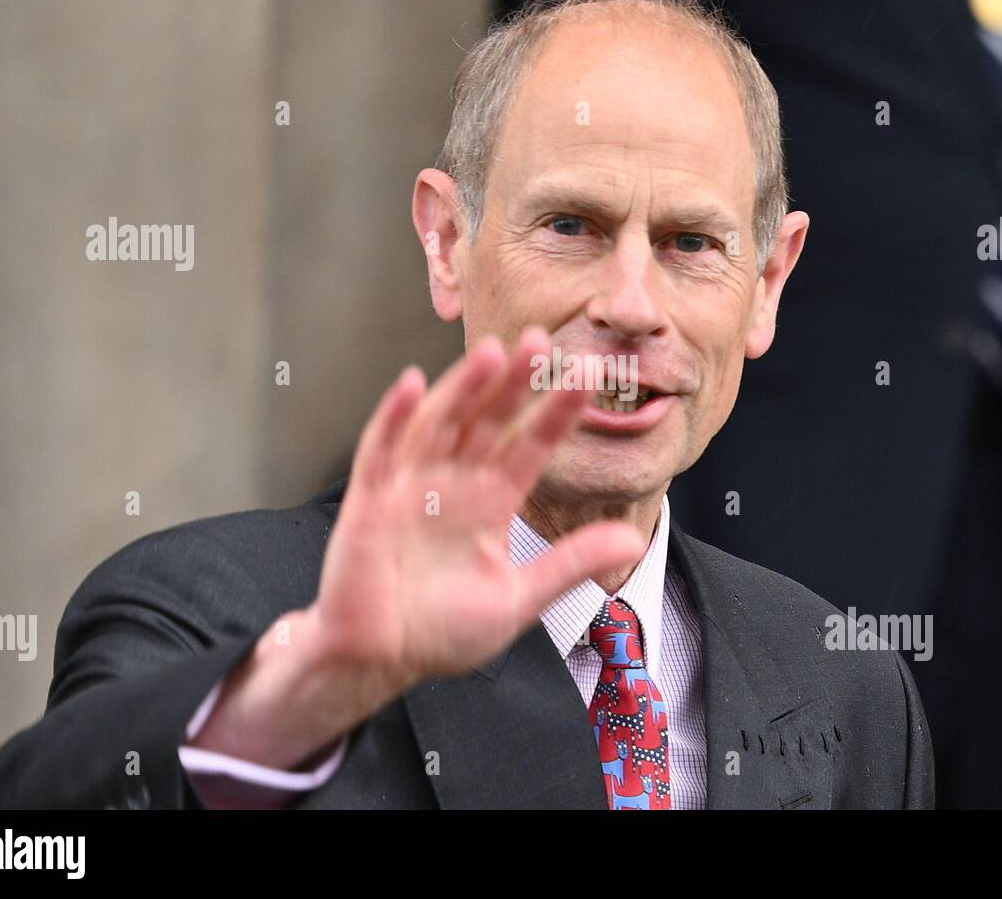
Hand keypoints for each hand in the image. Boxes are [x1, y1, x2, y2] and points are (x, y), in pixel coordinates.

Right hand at [310, 325, 646, 697]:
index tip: (588, 377)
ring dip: (463, 387)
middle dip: (514, 382)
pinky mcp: (369, 498)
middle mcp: (454, 484)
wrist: (379, 661)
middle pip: (488, 421)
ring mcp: (410, 485)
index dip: (556, 412)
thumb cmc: (440, 632)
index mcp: (491, 503)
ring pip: (441, 423)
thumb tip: (632, 541)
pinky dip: (395, 417)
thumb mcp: (518, 598)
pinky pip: (382, 449)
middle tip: (541, 340)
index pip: (530, 447)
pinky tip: (415, 385)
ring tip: (492, 353)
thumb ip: (569, 563)